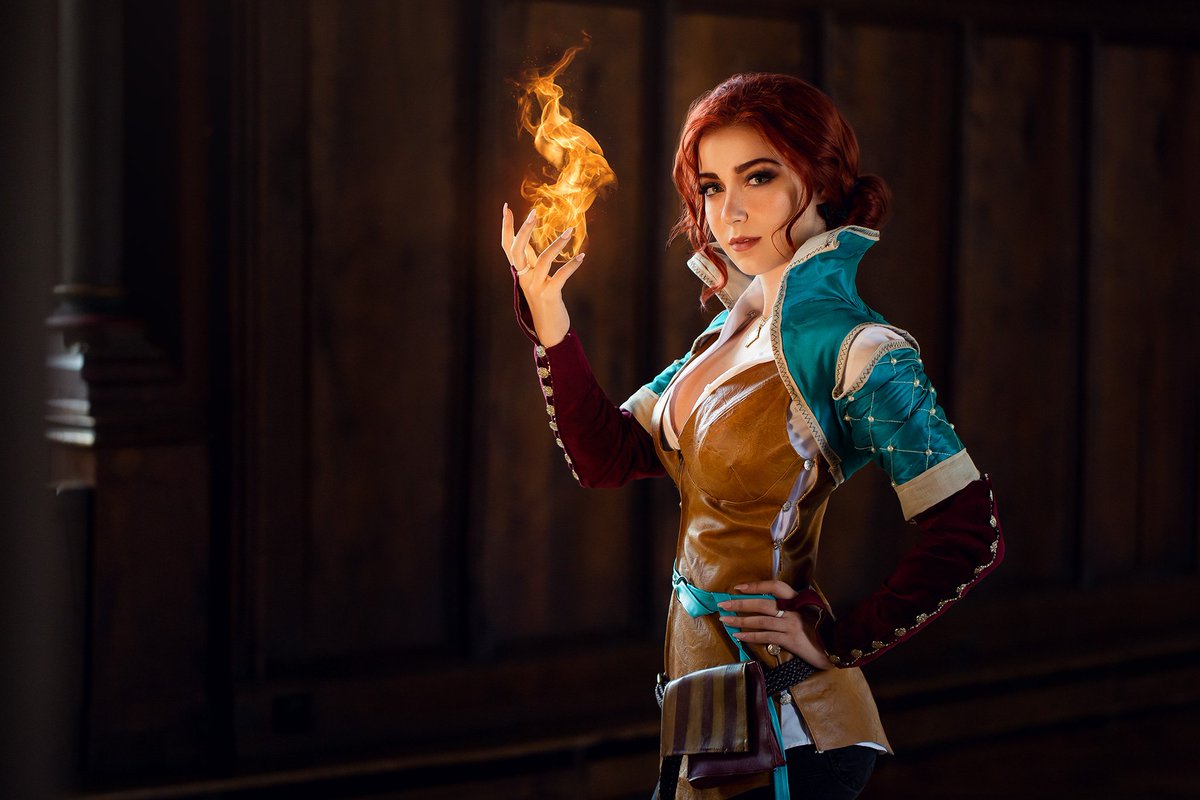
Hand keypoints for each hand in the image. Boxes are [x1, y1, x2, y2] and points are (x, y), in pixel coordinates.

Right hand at [501, 203, 586, 346]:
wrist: (549, 330)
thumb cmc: (544, 302)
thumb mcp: (534, 280)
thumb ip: (531, 262)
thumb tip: (527, 241)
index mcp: (520, 272)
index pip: (508, 246)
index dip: (506, 227)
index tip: (506, 207)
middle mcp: (524, 278)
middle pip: (518, 250)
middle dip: (524, 230)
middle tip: (533, 212)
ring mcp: (535, 287)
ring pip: (543, 260)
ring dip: (557, 244)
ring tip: (570, 231)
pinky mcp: (549, 295)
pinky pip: (560, 276)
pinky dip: (572, 265)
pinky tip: (582, 256)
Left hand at [717, 579, 834, 669]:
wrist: (838, 648)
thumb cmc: (823, 629)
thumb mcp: (811, 612)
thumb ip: (794, 606)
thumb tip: (771, 603)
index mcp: (799, 599)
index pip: (774, 586)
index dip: (755, 586)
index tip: (738, 587)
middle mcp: (795, 610)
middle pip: (762, 603)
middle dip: (740, 604)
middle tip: (723, 604)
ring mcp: (793, 625)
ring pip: (761, 620)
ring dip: (740, 620)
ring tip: (725, 620)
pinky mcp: (791, 640)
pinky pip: (766, 636)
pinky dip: (750, 635)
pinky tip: (738, 635)